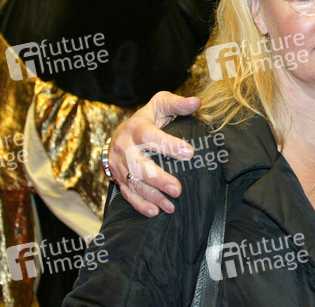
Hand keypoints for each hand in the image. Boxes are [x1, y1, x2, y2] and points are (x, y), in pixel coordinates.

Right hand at [106, 92, 200, 216]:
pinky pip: (127, 194)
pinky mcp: (117, 178)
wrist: (120, 133)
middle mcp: (124, 147)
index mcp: (136, 127)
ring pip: (134, 183)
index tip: (190, 153)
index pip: (150, 136)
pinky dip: (140, 204)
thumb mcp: (160, 105)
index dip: (169, 145)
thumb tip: (197, 102)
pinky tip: (155, 211)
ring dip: (152, 196)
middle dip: (158, 179)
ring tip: (171, 205)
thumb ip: (177, 104)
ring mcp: (118, 165)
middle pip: (139, 165)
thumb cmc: (148, 118)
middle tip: (178, 190)